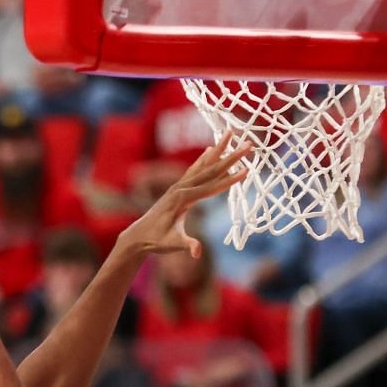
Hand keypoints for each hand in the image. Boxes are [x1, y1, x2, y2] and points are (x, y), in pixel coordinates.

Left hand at [117, 140, 249, 258]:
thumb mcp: (172, 245)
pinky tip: (210, 149)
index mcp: (183, 199)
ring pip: (203, 165)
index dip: (230, 180)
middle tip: (248, 144)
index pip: (212, 187)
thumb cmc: (156, 241)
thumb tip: (197, 253)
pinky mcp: (178, 188)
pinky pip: (195, 169)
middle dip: (231, 156)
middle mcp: (181, 187)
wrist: (138, 236)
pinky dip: (205, 158)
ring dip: (219, 150)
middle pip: (211, 170)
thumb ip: (186, 246)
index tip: (247, 171)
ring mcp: (179, 186)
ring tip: (230, 133)